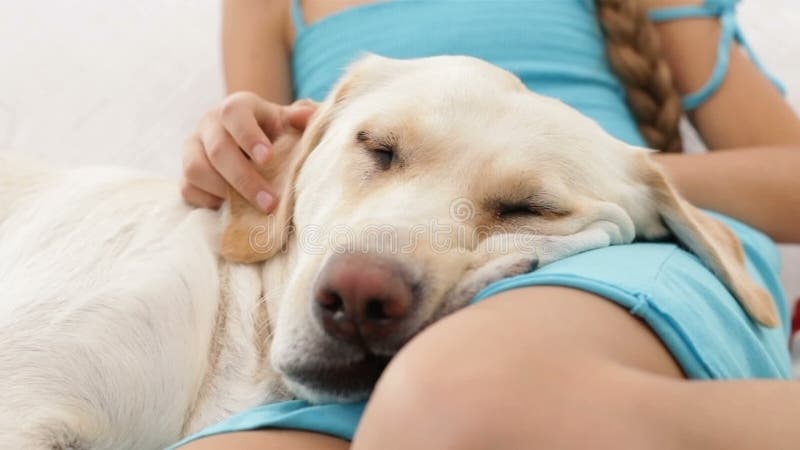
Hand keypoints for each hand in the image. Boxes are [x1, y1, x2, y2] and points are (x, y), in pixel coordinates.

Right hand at [181, 92, 316, 210]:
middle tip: (269, 203)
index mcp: (236, 107)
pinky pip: (188, 189)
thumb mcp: (289, 124)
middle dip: (244, 179)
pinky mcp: (186, 174)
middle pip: (217, 149)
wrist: (252, 150)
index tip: (268, 158)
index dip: (249, 136)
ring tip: (252, 210)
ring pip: (196, 169)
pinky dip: (210, 202)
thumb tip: (310, 116)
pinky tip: (233, 210)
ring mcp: (193, 148)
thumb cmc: (276, 136)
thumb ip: (299, 120)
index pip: (234, 114)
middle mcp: (209, 123)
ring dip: (225, 193)